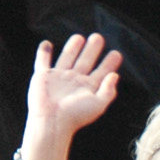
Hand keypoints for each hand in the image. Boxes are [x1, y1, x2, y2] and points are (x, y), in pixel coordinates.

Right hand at [17, 34, 121, 159]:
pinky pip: (42, 61)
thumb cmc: (75, 116)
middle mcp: (74, 81)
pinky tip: (47, 44)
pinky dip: (43, 52)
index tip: (116, 54)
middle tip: (98, 37)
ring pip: (67, 57)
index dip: (109, 63)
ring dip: (72, 47)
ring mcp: (58, 78)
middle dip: (92, 50)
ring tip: (79, 37)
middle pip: (85, 61)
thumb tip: (115, 75)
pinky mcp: (42, 76)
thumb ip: (108, 90)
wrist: (51, 121)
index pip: (102, 72)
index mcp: (88, 87)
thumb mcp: (98, 104)